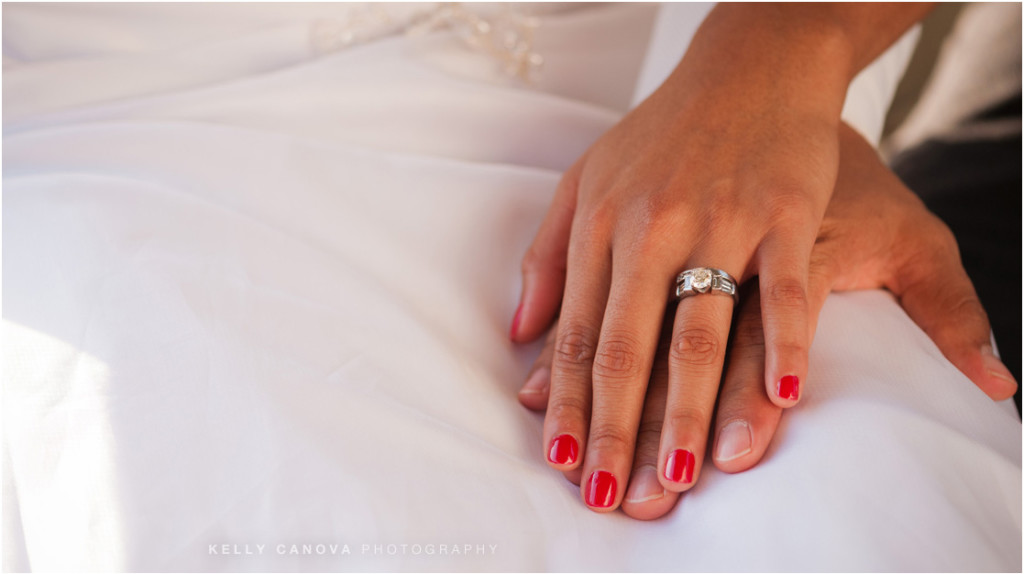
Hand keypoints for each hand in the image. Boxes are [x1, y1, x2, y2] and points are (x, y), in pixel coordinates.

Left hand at [518, 123, 1016, 518]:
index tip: (562, 465)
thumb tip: (517, 334)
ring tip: (677, 479)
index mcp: (601, 225)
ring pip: (699, 330)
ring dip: (686, 411)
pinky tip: (780, 398)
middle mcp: (652, 227)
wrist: (748, 65)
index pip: (579, 333)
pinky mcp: (784, 211)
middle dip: (614, 429)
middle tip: (608, 498)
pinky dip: (784, 343)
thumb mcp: (583, 182)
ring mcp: (720, 219)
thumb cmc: (661, 134)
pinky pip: (785, 288)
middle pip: (629, 345)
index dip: (568, 405)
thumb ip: (548, 258)